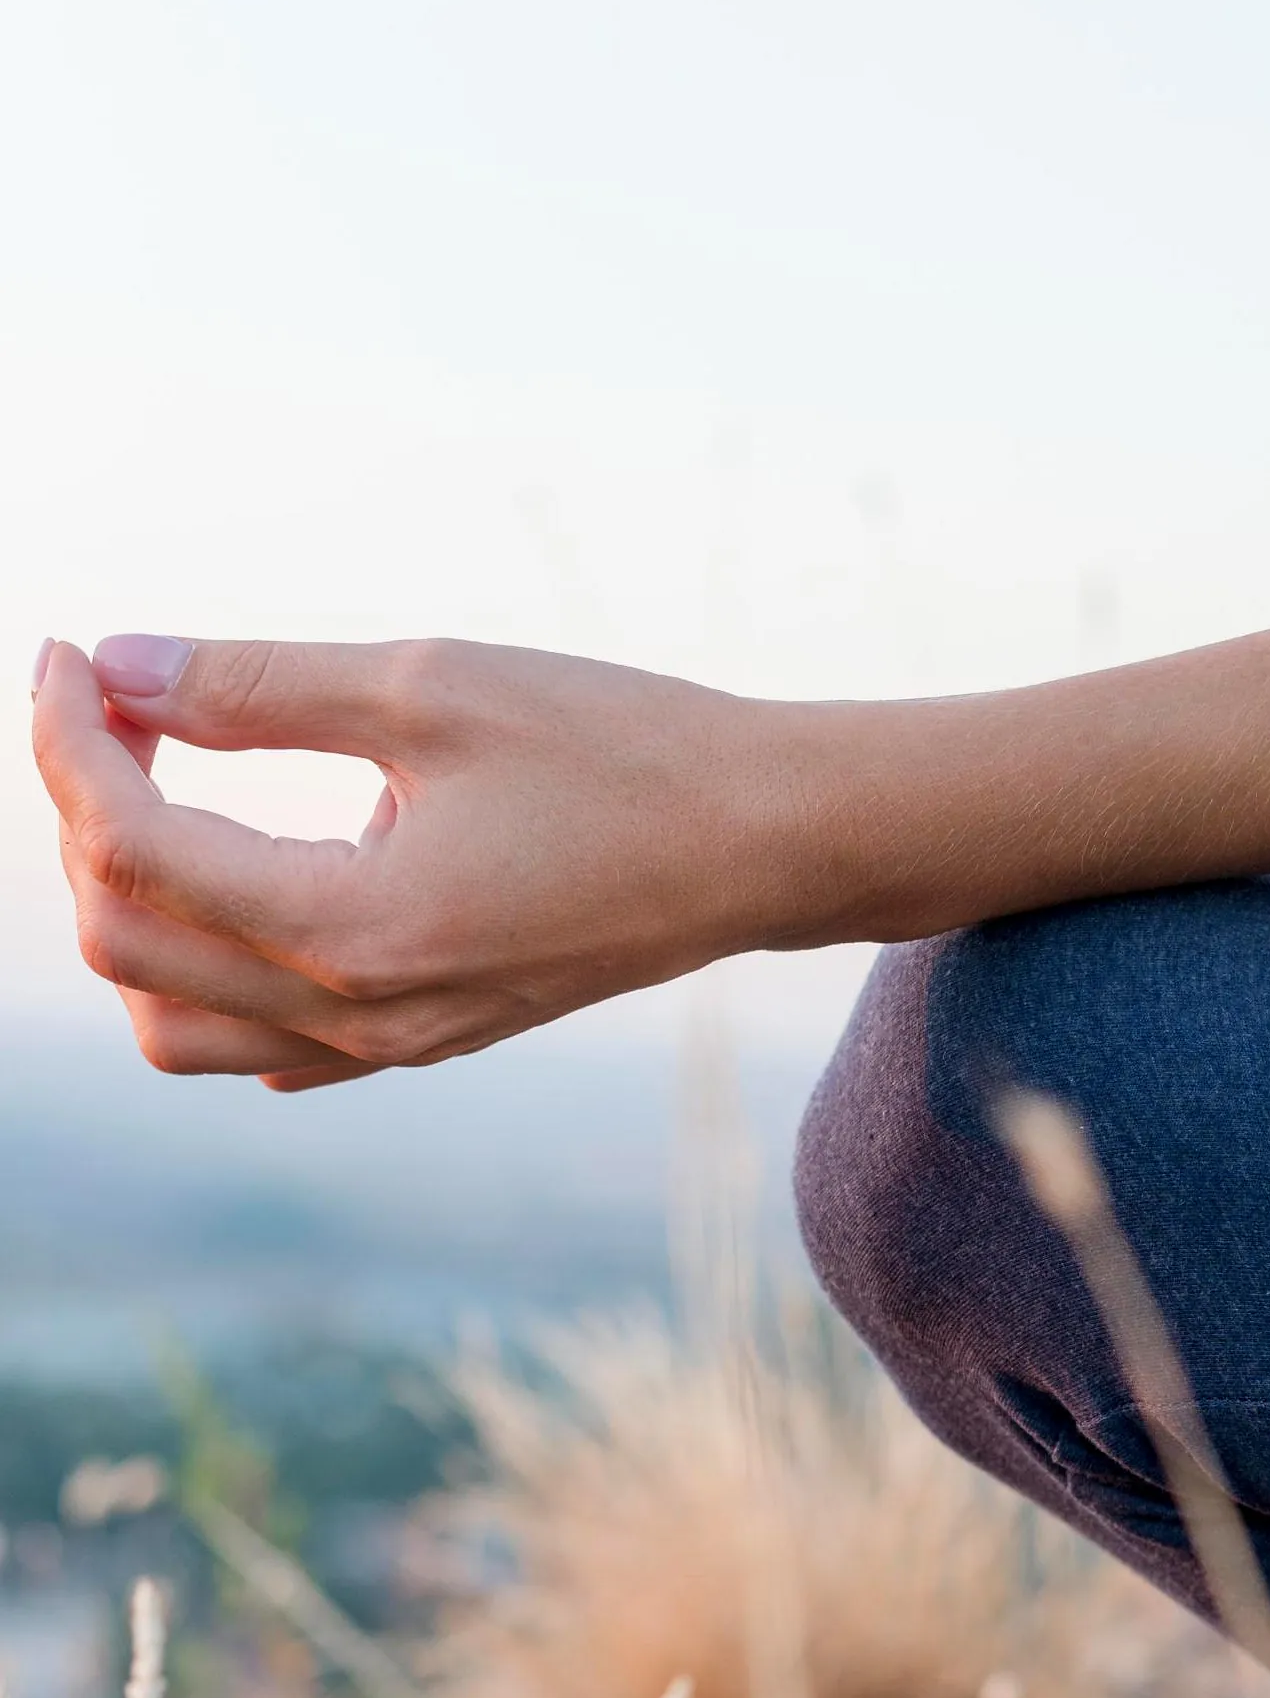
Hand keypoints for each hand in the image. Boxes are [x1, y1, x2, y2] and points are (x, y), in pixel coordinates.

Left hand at [31, 636, 820, 1089]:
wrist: (767, 843)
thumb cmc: (627, 751)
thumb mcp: (438, 687)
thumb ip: (260, 683)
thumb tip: (121, 663)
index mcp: (358, 929)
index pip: (134, 847)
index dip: (73, 739)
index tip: (75, 652)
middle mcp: (364, 1014)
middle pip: (126, 942)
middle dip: (84, 813)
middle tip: (124, 702)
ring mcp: (396, 1044)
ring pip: (175, 1022)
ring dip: (132, 909)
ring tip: (167, 794)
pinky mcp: (429, 1038)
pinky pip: (260, 1045)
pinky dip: (207, 970)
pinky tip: (246, 873)